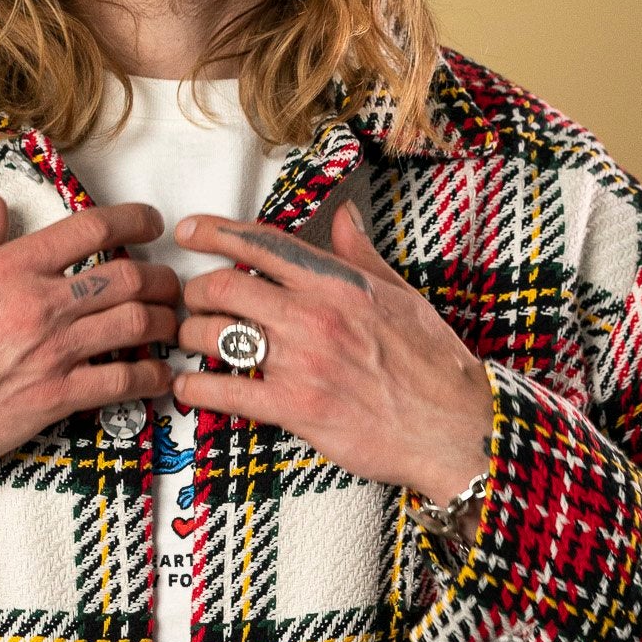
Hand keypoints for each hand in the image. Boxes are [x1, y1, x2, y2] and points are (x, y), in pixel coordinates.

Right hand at [0, 196, 177, 503]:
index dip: (134, 219)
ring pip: (134, 325)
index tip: (151, 222)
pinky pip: (121, 382)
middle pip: (126, 276)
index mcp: (10, 267)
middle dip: (160, 277)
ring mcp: (50, 351)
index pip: (90, 227)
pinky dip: (151, 377)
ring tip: (169, 324)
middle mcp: (38, 304)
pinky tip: (160, 376)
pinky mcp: (55, 397)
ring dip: (162, 322)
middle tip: (169, 284)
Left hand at [173, 201, 494, 524]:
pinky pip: (225, 391)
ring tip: (188, 342)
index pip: (261, 244)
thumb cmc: (432, 363)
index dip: (214, 232)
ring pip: (215, 335)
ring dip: (190, 337)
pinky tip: (188, 388)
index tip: (188, 232)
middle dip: (195, 292)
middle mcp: (313, 315)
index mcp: (337, 282)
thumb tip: (342, 215)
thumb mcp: (400, 294)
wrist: (454, 425)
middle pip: (223, 287)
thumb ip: (359, 254)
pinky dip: (195, 388)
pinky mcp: (295, 408)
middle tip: (191, 302)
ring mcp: (302, 362)